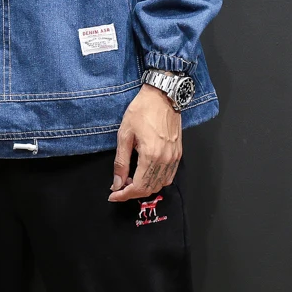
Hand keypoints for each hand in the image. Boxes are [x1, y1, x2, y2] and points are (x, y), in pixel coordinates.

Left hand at [108, 80, 182, 201]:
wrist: (163, 95)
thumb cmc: (142, 110)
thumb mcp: (124, 134)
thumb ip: (121, 162)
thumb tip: (117, 182)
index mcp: (151, 156)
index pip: (138, 187)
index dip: (124, 195)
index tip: (113, 195)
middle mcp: (165, 160)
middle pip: (149, 188)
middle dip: (132, 192)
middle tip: (119, 187)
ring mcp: (174, 158)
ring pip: (160, 184)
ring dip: (145, 187)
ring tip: (131, 180)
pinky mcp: (178, 154)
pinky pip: (169, 176)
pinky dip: (157, 181)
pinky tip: (146, 174)